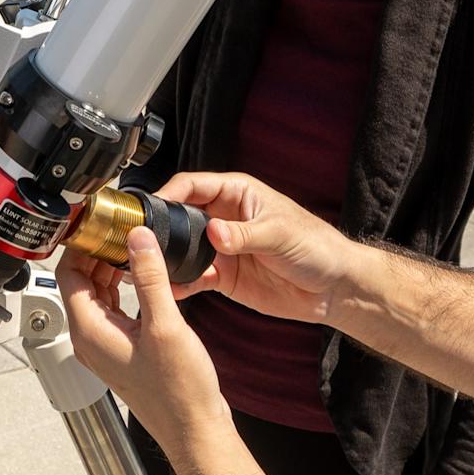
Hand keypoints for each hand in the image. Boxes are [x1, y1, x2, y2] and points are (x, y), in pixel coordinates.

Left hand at [57, 227, 228, 446]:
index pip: (68, 274)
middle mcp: (89, 339)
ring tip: (133, 247)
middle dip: (98, 253)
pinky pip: (113, 310)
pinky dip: (122, 289)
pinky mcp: (122, 350)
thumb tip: (137, 239)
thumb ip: (149, 278)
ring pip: (97, 296)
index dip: (82, 245)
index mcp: (89, 331)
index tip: (102, 224)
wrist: (194, 429)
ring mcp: (105, 346)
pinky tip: (142, 278)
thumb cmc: (179, 391)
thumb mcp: (165, 325)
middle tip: (122, 230)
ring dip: (111, 270)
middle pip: (80, 283)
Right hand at [157, 172, 360, 324]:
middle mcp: (224, 218)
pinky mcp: (223, 276)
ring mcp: (221, 248)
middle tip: (141, 241)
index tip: (151, 209)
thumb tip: (213, 232)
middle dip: (161, 227)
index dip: (169, 193)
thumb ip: (244, 234)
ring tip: (149, 267)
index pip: (193, 185)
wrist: (332, 288)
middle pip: (180, 216)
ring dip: (167, 257)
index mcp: (237, 194)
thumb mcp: (280, 234)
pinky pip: (194, 277)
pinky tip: (169, 289)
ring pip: (183, 249)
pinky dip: (180, 283)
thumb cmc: (316, 247)